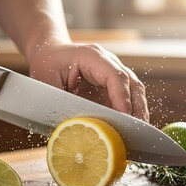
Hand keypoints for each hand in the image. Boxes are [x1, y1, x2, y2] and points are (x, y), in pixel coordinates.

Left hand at [28, 42, 148, 121]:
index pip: (115, 76)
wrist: (50, 53)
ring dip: (137, 111)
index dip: (122, 97)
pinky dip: (129, 112)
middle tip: (138, 130)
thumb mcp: (48, 83)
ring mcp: (112, 73)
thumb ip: (62, 103)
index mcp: (92, 56)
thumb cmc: (47, 65)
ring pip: (133, 90)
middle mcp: (107, 63)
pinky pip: (126, 97)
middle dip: (137, 107)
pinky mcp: (111, 84)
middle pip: (131, 83)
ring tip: (138, 133)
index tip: (125, 116)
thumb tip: (75, 128)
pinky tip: (128, 128)